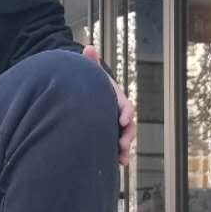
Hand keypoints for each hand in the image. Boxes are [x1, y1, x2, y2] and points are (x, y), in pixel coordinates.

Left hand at [82, 45, 134, 165]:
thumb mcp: (89, 75)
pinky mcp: (109, 137)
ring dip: (125, 148)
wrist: (81, 98)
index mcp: (117, 101)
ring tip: (121, 157)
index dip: (125, 114)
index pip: (126, 108)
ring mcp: (114, 127)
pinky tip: (117, 163)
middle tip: (122, 144)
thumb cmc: (88, 86)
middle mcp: (118, 115)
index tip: (120, 121)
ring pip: (125, 139)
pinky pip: (117, 148)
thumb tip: (88, 47)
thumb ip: (90, 64)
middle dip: (127, 136)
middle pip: (129, 127)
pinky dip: (119, 155)